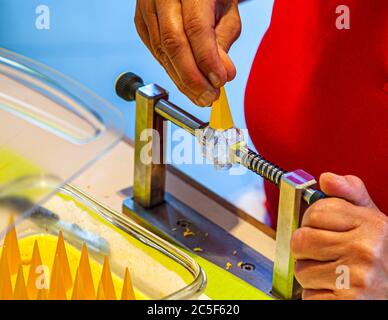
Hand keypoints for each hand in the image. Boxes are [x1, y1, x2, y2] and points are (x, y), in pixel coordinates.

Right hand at [134, 0, 240, 105]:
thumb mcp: (226, 9)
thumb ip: (223, 40)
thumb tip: (222, 76)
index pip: (195, 28)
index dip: (207, 59)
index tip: (219, 82)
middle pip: (172, 43)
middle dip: (192, 78)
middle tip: (209, 98)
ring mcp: (146, 9)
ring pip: (162, 52)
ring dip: (182, 81)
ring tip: (201, 96)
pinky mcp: (141, 23)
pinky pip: (156, 53)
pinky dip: (173, 72)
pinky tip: (186, 84)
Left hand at [291, 173, 387, 299]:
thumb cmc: (383, 255)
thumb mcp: (374, 219)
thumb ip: (350, 194)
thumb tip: (327, 178)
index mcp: (371, 225)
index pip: (314, 212)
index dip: (312, 221)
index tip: (322, 228)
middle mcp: (365, 250)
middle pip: (301, 240)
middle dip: (306, 249)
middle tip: (324, 254)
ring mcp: (356, 278)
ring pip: (301, 270)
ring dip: (311, 274)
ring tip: (334, 274)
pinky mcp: (348, 302)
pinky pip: (308, 295)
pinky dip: (316, 295)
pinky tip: (336, 290)